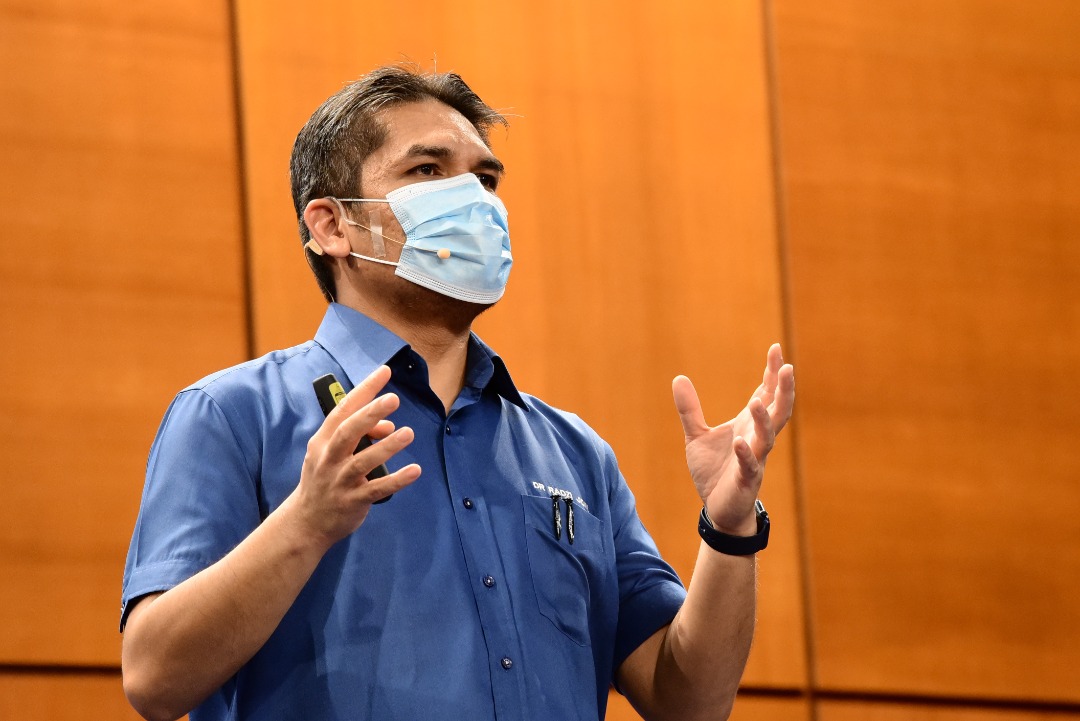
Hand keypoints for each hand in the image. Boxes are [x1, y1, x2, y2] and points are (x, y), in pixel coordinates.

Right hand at [293, 365, 421, 547]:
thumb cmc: (325, 478)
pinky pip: (377, 489)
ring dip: (387, 446)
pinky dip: (396, 480)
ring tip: (408, 432)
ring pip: (363, 461)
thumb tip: (389, 424)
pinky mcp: (352, 501)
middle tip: (394, 399)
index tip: (384, 372)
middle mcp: (329, 458)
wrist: (306, 521)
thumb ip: (361, 435)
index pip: (343, 409)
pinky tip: (415, 470)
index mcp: (324, 441)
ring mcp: (340, 481)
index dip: (364, 390)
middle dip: (370, 413)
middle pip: (348, 431)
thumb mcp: (334, 453)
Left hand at [672, 344, 793, 535]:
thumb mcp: (696, 435)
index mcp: (748, 425)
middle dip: (783, 390)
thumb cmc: (714, 471)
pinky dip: (745, 453)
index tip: (775, 349)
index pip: (765, 394)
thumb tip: (678, 377)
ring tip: (757, 400)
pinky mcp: (746, 480)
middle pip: (777, 411)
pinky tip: (740, 441)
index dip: (772, 373)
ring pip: (767, 436)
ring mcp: (754, 459)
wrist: (718, 509)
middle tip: (787, 368)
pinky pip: (749, 465)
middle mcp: (756, 439)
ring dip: (763, 419)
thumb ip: (690, 409)